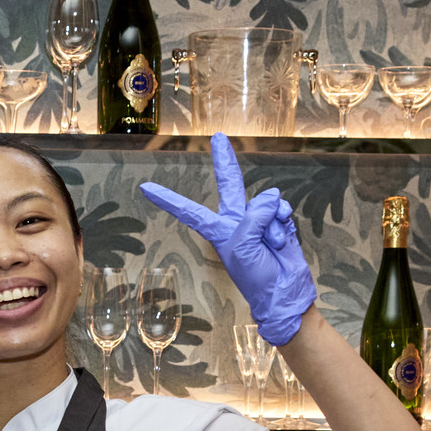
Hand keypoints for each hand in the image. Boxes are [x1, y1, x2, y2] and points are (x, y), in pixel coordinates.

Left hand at [140, 133, 316, 344]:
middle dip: (225, 161)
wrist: (284, 292)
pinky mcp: (278, 221)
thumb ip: (253, 218)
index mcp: (219, 231)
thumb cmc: (257, 278)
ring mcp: (258, 220)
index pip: (189, 211)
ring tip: (271, 246)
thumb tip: (271, 195)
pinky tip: (283, 240)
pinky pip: (281, 208)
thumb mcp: (243, 249)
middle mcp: (237, 221)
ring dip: (272, 225)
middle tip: (218, 137)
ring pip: (265, 203)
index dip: (169, 200)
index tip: (146, 188)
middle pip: (229, 184)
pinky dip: (284, 222)